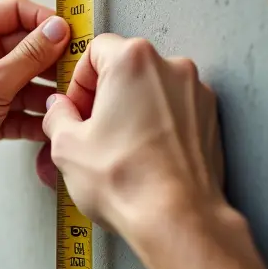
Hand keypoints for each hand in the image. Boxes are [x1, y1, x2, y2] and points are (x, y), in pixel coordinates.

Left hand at [0, 0, 69, 205]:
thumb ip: (30, 55)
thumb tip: (58, 30)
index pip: (15, 11)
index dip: (45, 22)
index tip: (72, 35)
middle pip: (24, 47)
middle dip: (51, 62)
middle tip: (77, 73)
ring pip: (25, 80)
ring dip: (46, 94)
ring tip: (68, 103)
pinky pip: (18, 108)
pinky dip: (34, 117)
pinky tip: (50, 125)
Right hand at [41, 34, 225, 239]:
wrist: (177, 218)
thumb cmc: (129, 181)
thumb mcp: (67, 146)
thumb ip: (57, 116)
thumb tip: (59, 111)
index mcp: (133, 61)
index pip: (95, 50)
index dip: (77, 81)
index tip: (74, 107)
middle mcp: (171, 68)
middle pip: (125, 69)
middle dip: (104, 96)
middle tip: (90, 130)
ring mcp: (197, 94)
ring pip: (151, 91)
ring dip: (131, 111)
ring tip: (116, 148)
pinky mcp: (210, 120)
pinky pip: (173, 112)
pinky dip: (156, 126)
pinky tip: (142, 156)